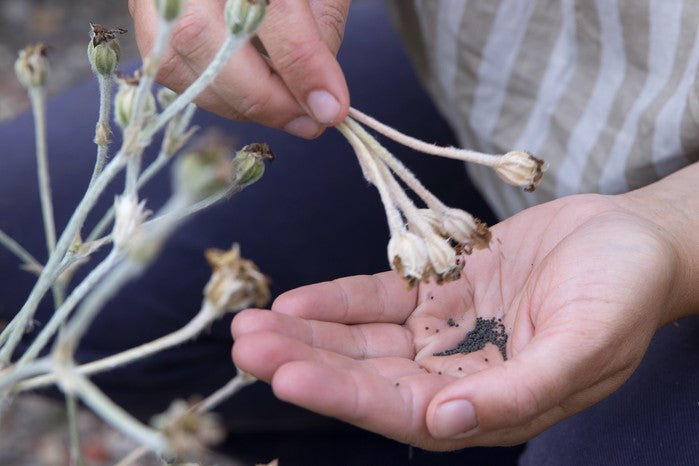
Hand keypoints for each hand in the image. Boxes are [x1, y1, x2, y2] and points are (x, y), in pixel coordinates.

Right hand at [129, 0, 350, 137]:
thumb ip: (318, 33)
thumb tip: (317, 98)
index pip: (274, 12)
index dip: (303, 67)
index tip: (331, 109)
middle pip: (212, 43)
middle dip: (266, 99)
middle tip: (310, 122)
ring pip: (183, 67)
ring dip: (241, 106)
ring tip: (284, 109)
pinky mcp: (147, 21)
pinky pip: (172, 72)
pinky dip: (217, 95)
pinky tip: (251, 95)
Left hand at [231, 192, 687, 449]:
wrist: (631, 238)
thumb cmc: (624, 293)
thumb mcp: (585, 344)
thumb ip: (521, 390)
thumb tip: (448, 422)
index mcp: (487, 403)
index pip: (400, 409)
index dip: (343, 396)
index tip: (288, 377)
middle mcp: (455, 373)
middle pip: (366, 376)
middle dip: (306, 362)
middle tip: (247, 345)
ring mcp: (442, 331)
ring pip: (362, 338)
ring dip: (308, 333)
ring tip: (253, 324)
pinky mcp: (438, 289)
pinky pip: (378, 296)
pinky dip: (339, 299)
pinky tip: (297, 299)